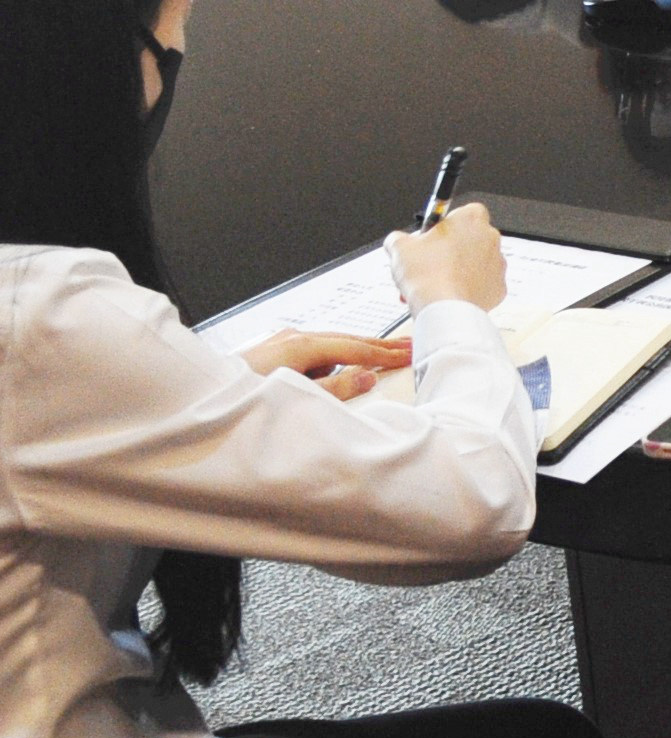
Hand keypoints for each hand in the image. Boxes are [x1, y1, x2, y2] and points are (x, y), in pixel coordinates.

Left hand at [243, 330, 412, 400]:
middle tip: (408, 345)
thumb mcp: (295, 397)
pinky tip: (335, 368)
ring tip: (382, 354)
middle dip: (378, 344)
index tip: (409, 354)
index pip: (354, 348)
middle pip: (345, 339)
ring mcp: (280, 343)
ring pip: (328, 345)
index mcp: (301, 346)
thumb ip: (335, 389)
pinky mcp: (271, 353)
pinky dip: (332, 357)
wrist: (194, 398)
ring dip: (356, 350)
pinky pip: (312, 351)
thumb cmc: (240, 399)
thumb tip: (367, 377)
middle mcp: (292, 338)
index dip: (384, 353)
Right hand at [389, 202, 506, 311]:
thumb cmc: (427, 274)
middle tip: (429, 264)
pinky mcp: (499, 287)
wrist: (444, 308)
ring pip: (476, 263)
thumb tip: (396, 240)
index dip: (445, 226)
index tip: (431, 237)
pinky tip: (450, 294)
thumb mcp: (399, 248)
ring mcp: (498, 263)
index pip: (463, 212)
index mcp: (471, 219)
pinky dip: (468, 289)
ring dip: (459, 269)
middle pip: (468, 239)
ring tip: (435, 283)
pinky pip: (482, 284)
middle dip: (450, 250)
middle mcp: (490, 237)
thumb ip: (398, 238)